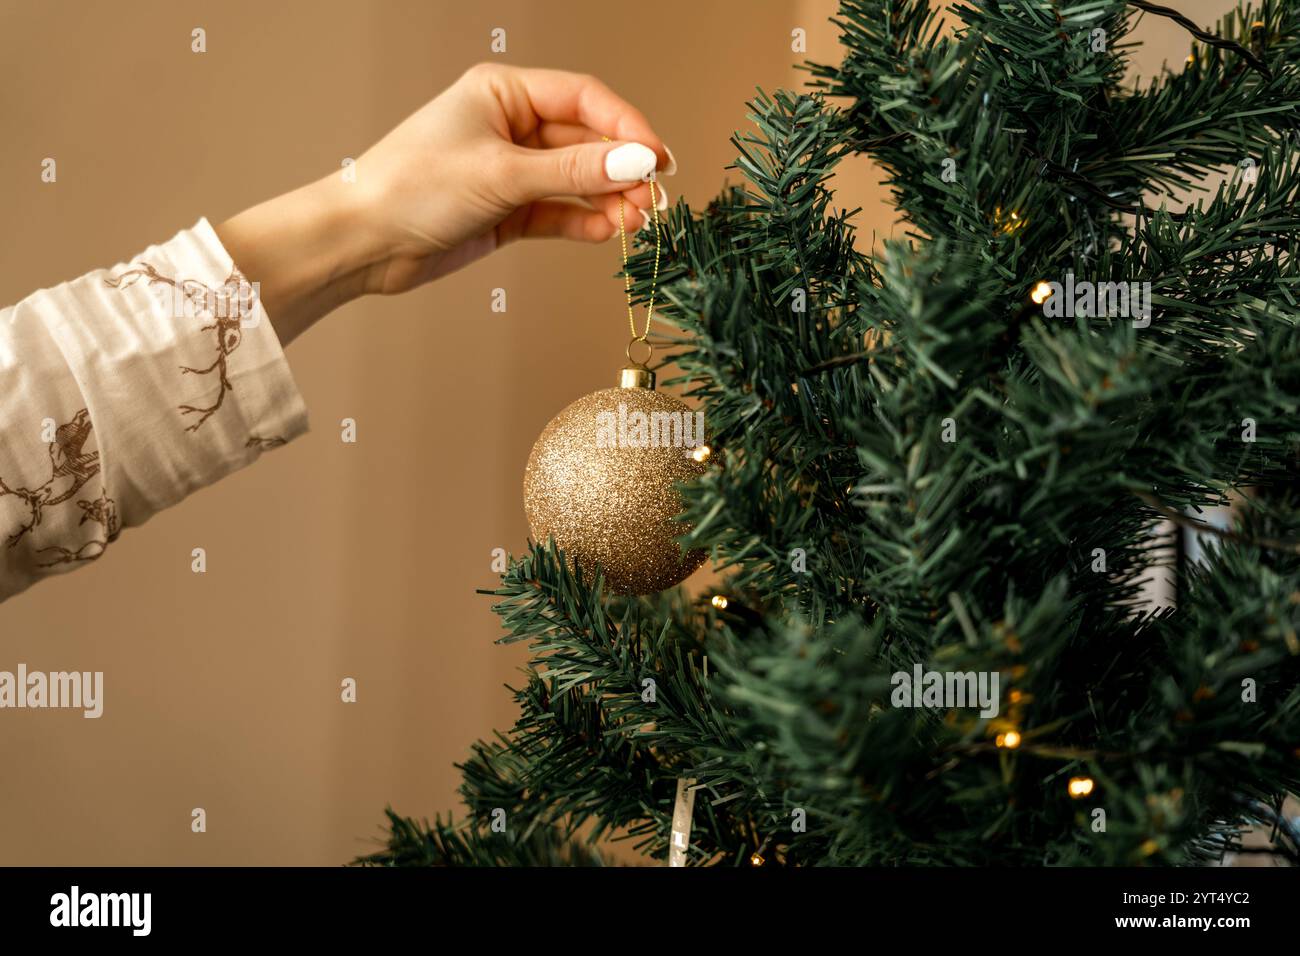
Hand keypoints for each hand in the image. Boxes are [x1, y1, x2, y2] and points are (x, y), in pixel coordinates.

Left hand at [216, 63, 674, 344]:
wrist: (363, 242)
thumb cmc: (414, 187)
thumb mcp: (502, 174)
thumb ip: (574, 171)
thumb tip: (637, 163)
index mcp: (503, 92)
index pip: (584, 98)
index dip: (626, 126)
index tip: (658, 158)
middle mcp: (510, 126)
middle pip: (586, 141)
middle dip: (620, 170)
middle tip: (651, 200)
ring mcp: (510, 170)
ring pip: (576, 180)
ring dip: (608, 199)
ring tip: (636, 222)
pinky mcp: (507, 211)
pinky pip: (559, 212)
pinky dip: (584, 222)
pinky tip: (609, 233)